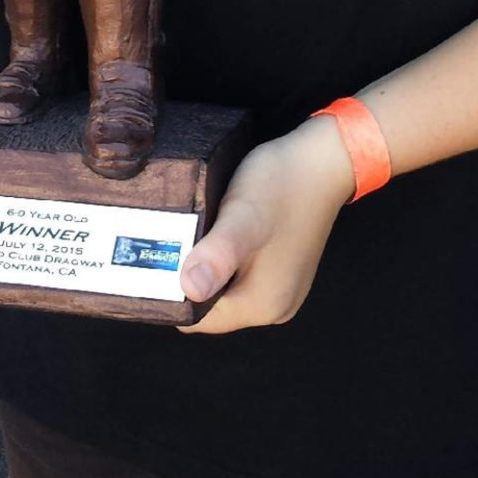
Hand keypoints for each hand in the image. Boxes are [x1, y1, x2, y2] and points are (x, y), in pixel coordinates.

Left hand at [179, 120, 353, 335]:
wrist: (322, 159)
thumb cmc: (282, 185)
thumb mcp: (244, 216)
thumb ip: (218, 255)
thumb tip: (189, 289)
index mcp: (263, 305)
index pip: (197, 319)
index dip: (172, 292)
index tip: (155, 260)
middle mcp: (274, 307)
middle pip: (210, 307)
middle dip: (188, 279)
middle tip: (171, 240)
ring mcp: (280, 289)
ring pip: (223, 290)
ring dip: (205, 266)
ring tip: (192, 233)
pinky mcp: (281, 269)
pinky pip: (239, 275)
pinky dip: (223, 258)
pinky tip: (216, 232)